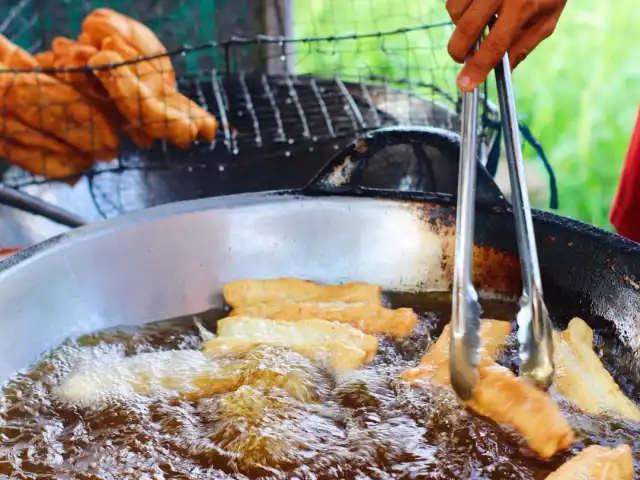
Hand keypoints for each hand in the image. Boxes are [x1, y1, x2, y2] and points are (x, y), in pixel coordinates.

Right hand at [446, 0, 566, 90]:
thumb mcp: (547, 17)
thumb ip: (524, 45)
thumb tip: (504, 72)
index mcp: (523, 5)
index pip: (495, 45)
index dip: (478, 68)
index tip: (465, 84)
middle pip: (467, 29)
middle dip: (459, 51)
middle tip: (462, 58)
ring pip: (455, 12)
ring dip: (459, 26)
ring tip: (476, 24)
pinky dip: (459, 9)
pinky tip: (474, 9)